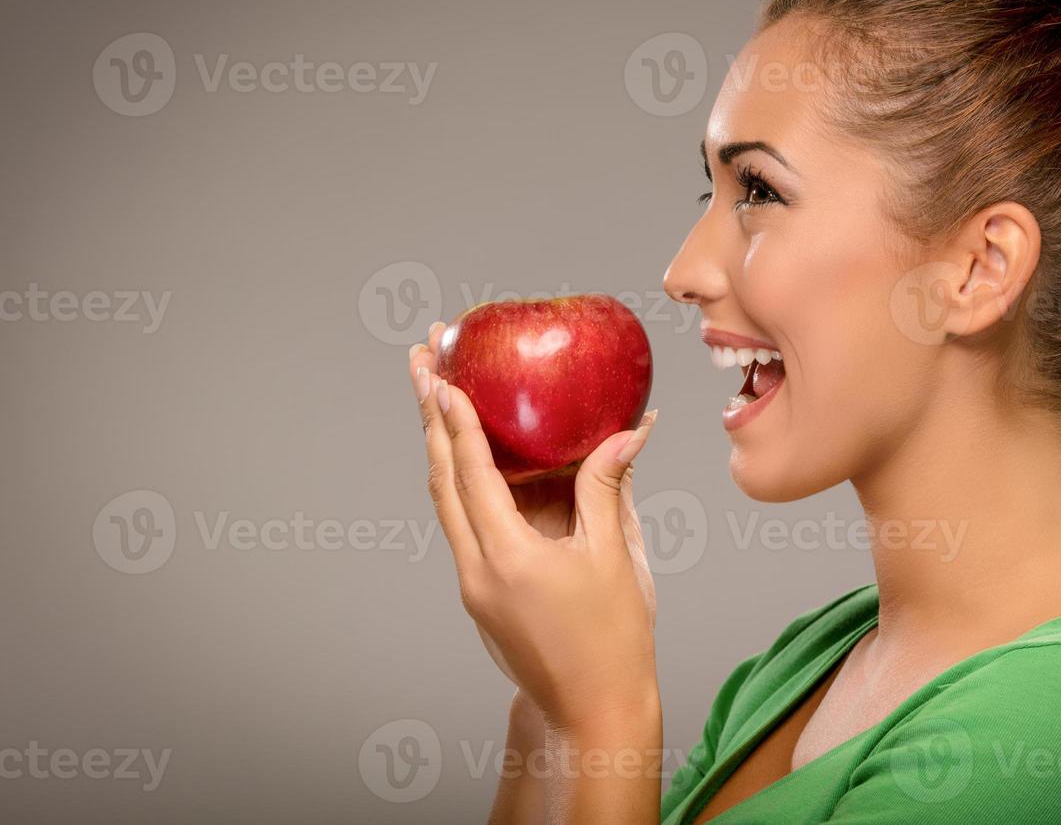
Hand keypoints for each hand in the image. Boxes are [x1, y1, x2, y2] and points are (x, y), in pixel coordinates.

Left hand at [407, 324, 659, 728]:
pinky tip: (473, 455)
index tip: (441, 377)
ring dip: (439, 445)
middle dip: (427, 416)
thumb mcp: (617, 557)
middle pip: (439, 479)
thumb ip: (610, 489)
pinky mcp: (482, 591)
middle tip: (421, 360)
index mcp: (508, 559)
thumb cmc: (613, 641)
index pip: (472, 475)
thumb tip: (628, 432)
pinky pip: (463, 523)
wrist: (593, 711)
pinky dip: (461, 481)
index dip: (456, 422)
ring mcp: (473, 584)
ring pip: (445, 502)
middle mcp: (477, 570)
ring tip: (435, 395)